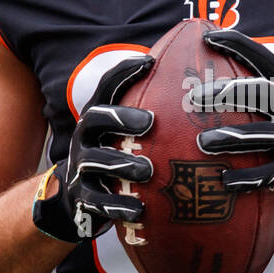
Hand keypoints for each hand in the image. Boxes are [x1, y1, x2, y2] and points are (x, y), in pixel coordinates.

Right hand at [33, 54, 153, 241]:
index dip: (123, 72)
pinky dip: (118, 205)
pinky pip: (97, 202)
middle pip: (95, 118)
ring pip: (95, 161)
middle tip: (151, 121)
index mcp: (97, 119)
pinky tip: (139, 210)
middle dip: (121, 117)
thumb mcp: (124, 136)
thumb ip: (150, 114)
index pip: (106, 88)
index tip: (149, 62)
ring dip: (122, 164)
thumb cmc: (114, 159)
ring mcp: (80, 168)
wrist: (76, 201)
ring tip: (148, 171)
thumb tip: (197, 86)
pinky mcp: (82, 199)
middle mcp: (84, 139)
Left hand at [195, 29, 273, 210]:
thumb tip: (214, 80)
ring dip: (230, 138)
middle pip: (260, 92)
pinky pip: (271, 172)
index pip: (264, 58)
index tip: (209, 36)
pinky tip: (226, 181)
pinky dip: (247, 178)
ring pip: (263, 134)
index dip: (237, 44)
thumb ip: (265, 89)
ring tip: (203, 142)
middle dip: (225, 92)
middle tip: (195, 97)